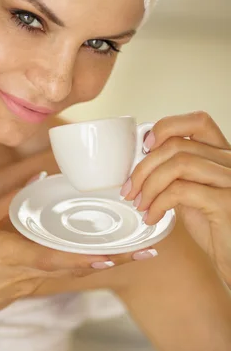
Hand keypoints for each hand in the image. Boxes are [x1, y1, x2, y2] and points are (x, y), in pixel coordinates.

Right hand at [0, 189, 137, 336]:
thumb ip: (6, 202)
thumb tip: (37, 178)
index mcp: (10, 255)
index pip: (54, 257)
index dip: (84, 257)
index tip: (113, 253)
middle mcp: (28, 273)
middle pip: (77, 268)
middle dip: (114, 260)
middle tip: (148, 251)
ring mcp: (31, 284)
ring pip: (75, 273)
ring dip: (107, 264)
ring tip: (137, 254)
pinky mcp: (30, 288)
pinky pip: (63, 275)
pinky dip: (86, 266)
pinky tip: (105, 258)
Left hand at [122, 112, 230, 285]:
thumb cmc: (217, 229)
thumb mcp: (195, 194)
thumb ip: (178, 175)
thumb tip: (143, 162)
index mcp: (223, 156)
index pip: (197, 121)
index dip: (167, 127)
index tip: (145, 147)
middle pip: (177, 145)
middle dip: (144, 166)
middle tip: (130, 189)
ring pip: (178, 164)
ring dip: (149, 184)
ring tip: (140, 204)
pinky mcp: (226, 202)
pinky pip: (181, 191)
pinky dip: (158, 203)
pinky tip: (152, 216)